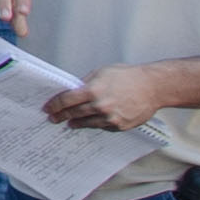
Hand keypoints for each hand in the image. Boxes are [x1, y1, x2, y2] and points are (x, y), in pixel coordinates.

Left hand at [50, 57, 180, 134]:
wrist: (153, 88)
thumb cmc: (128, 76)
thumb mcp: (102, 72)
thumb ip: (85, 83)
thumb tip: (71, 91)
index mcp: (93, 90)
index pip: (66, 100)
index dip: (54, 105)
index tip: (47, 108)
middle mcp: (100, 106)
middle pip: (73, 113)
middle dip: (60, 116)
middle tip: (52, 118)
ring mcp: (110, 118)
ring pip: (86, 123)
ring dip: (75, 123)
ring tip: (68, 123)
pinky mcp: (119, 126)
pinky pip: (101, 127)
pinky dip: (94, 124)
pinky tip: (89, 122)